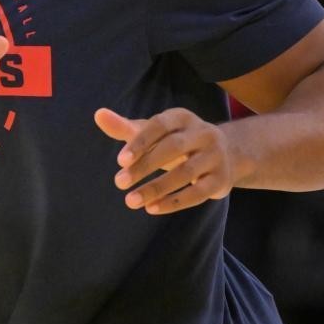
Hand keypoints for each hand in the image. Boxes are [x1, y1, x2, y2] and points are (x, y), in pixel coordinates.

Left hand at [94, 107, 238, 214]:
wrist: (225, 154)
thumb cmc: (177, 142)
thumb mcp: (153, 133)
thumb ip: (126, 127)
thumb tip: (98, 115)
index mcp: (182, 117)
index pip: (160, 126)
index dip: (140, 142)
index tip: (120, 160)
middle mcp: (203, 133)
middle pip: (172, 148)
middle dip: (144, 166)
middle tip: (119, 182)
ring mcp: (215, 156)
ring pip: (185, 173)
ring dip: (156, 188)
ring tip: (130, 201)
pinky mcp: (221, 180)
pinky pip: (198, 193)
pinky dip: (174, 202)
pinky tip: (152, 208)